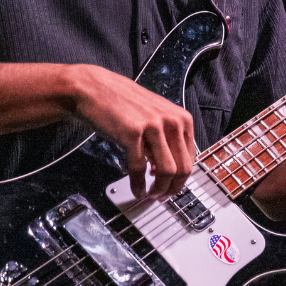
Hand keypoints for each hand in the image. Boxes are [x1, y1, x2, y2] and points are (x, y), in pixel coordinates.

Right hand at [67, 65, 196, 197]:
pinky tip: (136, 189)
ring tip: (150, 195)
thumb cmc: (122, 104)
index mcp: (182, 119)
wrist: (94, 89)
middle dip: (173, 189)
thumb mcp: (155, 118)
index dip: (182, 179)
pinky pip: (140, 168)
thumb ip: (166, 141)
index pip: (191, 158)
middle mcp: (172, 122)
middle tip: (162, 197)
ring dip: (159, 189)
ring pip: (167, 171)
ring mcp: (153, 127)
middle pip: (183, 168)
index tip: (173, 188)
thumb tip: (169, 171)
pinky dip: (138, 184)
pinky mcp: (133, 133)